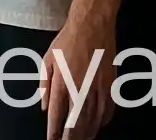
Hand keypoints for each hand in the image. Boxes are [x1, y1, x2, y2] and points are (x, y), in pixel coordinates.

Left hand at [44, 12, 114, 139]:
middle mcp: (80, 90)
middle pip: (76, 123)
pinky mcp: (110, 87)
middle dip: (72, 137)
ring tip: (82, 139)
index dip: (55, 132)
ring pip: (93, 121)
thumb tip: (45, 108)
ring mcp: (97, 90)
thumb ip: (45, 84)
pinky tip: (97, 126)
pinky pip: (107, 112)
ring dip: (87, 133)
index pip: (57, 115)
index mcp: (62, 83)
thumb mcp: (48, 58)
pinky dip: (102, 122)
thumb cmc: (66, 42)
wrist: (91, 27)